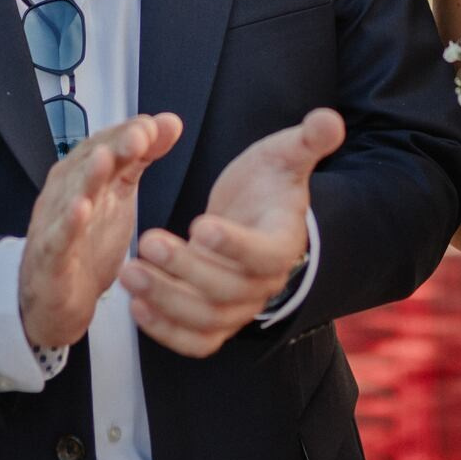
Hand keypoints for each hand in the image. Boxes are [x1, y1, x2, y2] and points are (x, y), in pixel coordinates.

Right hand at [18, 115, 183, 348]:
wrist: (56, 299)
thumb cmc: (88, 242)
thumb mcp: (119, 194)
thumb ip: (140, 158)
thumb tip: (169, 122)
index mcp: (84, 174)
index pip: (105, 143)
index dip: (129, 132)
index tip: (157, 125)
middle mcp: (67, 192)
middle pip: (90, 163)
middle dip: (114, 146)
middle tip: (140, 135)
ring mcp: (56, 223)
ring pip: (72, 194)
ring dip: (89, 176)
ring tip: (105, 159)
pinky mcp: (51, 257)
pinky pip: (58, 238)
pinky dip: (68, 223)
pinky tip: (81, 210)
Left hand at [122, 107, 345, 358]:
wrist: (258, 217)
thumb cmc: (269, 185)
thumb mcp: (285, 156)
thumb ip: (306, 140)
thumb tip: (330, 119)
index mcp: (283, 243)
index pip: (267, 255)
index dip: (236, 245)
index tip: (200, 224)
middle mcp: (263, 283)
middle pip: (228, 291)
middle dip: (184, 269)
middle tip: (147, 242)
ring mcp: (239, 307)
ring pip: (206, 319)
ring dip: (165, 300)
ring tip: (130, 272)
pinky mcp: (216, 321)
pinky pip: (195, 340)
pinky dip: (165, 331)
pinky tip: (135, 306)